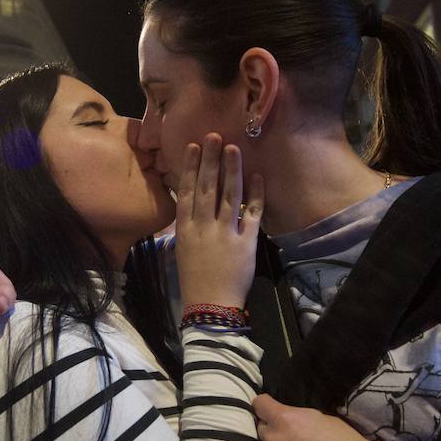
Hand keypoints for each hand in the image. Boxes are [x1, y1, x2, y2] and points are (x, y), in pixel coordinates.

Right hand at [174, 133, 264, 309]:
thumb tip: (191, 200)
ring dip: (232, 169)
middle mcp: (204, 227)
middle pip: (207, 187)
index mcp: (185, 229)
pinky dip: (256, 194)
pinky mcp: (246, 242)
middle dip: (210, 160)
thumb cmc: (195, 279)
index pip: (187, 192)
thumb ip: (189, 224)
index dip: (190, 167)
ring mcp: (225, 233)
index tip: (193, 146)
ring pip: (229, 195)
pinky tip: (257, 176)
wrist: (211, 305)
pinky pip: (253, 214)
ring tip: (234, 148)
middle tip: (214, 136)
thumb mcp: (183, 249)